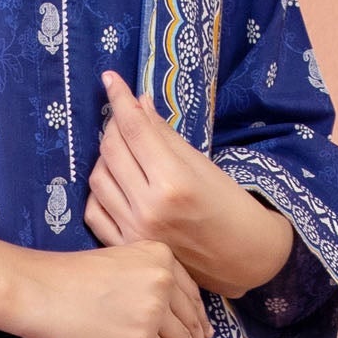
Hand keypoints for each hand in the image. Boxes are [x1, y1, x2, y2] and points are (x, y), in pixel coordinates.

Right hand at [7, 240, 217, 337]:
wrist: (39, 290)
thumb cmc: (66, 277)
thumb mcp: (118, 262)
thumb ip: (146, 280)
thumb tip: (163, 317)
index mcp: (160, 256)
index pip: (190, 294)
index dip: (200, 319)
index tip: (207, 335)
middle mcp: (163, 280)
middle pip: (190, 320)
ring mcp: (154, 311)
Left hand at [85, 73, 294, 296]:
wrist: (242, 258)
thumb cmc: (231, 207)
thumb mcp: (203, 165)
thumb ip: (164, 135)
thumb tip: (138, 103)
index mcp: (173, 182)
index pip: (134, 129)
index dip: (120, 98)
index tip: (110, 79)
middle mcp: (148, 208)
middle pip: (110, 150)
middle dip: (114, 125)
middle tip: (124, 117)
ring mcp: (134, 231)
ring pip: (98, 178)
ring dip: (106, 156)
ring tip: (125, 151)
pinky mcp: (127, 248)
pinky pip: (94, 211)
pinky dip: (99, 191)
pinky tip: (115, 182)